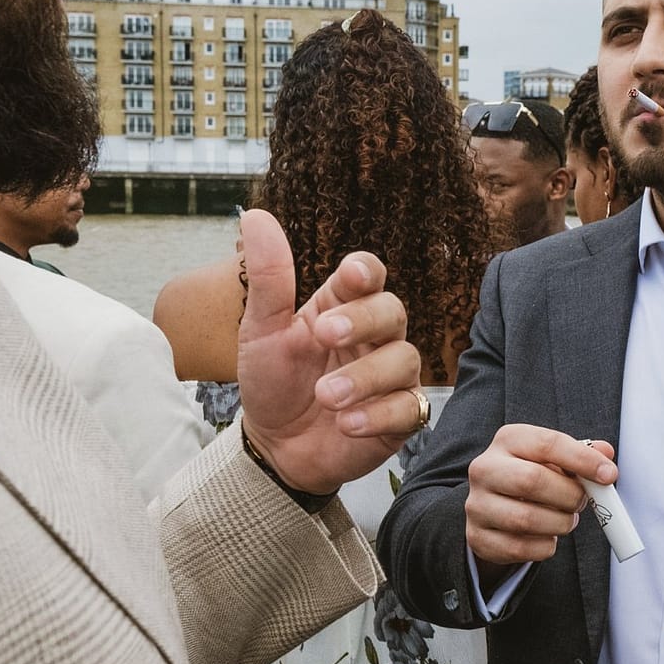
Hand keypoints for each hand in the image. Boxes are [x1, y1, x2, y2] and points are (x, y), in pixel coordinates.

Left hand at [235, 210, 422, 495]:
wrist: (274, 448)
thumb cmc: (271, 383)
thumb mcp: (260, 331)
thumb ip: (268, 279)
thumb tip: (255, 215)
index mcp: (342, 306)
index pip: (369, 274)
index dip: (365, 271)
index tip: (349, 277)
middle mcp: (374, 337)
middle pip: (394, 309)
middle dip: (363, 320)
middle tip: (324, 334)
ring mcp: (391, 377)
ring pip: (404, 359)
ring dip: (365, 376)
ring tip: (326, 396)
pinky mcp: (400, 417)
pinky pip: (409, 408)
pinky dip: (379, 415)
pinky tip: (347, 424)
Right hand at [465, 426, 616, 567]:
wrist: (493, 507)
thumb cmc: (532, 475)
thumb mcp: (554, 459)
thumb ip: (582, 454)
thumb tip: (606, 454)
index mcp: (508, 440)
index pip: (547, 444)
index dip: (582, 460)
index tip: (609, 475)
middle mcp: (485, 469)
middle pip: (532, 481)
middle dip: (569, 495)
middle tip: (583, 502)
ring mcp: (477, 505)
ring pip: (527, 519)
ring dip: (560, 523)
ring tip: (566, 518)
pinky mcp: (478, 537)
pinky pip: (521, 548)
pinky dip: (546, 545)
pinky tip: (548, 535)